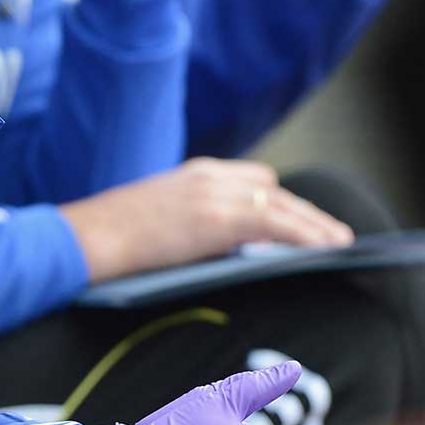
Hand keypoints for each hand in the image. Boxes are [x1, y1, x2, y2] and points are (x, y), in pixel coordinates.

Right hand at [59, 159, 352, 283]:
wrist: (84, 240)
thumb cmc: (106, 241)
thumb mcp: (153, 220)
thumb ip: (186, 223)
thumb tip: (213, 250)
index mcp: (191, 173)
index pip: (251, 179)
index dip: (278, 202)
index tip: (299, 220)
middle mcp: (208, 176)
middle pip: (272, 189)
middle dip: (304, 213)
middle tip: (331, 236)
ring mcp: (214, 195)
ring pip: (283, 205)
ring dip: (314, 225)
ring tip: (340, 245)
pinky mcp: (218, 219)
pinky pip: (277, 225)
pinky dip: (307, 236)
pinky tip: (326, 250)